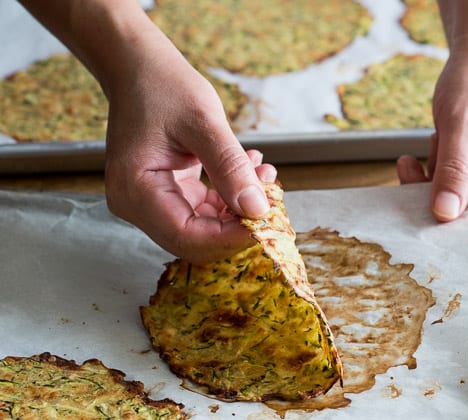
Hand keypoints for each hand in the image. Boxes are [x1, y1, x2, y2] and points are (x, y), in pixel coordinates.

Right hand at [103, 28, 275, 262]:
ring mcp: (149, 205)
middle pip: (194, 241)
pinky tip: (246, 172)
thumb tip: (257, 210)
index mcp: (135, 191)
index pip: (187, 236)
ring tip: (261, 175)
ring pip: (203, 230)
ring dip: (238, 211)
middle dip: (236, 226)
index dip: (229, 238)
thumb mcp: (203, 121)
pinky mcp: (165, 198)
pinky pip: (202, 214)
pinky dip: (228, 199)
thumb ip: (230, 168)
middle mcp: (136, 206)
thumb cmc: (161, 85)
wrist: (138, 68)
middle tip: (270, 196)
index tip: (266, 222)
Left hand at [397, 52, 467, 238]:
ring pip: (448, 206)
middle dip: (433, 205)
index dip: (457, 228)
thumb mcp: (463, 123)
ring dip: (424, 188)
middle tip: (407, 181)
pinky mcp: (465, 174)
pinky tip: (413, 157)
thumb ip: (454, 169)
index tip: (424, 220)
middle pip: (466, 217)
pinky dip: (423, 177)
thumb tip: (444, 214)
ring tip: (417, 158)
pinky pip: (440, 190)